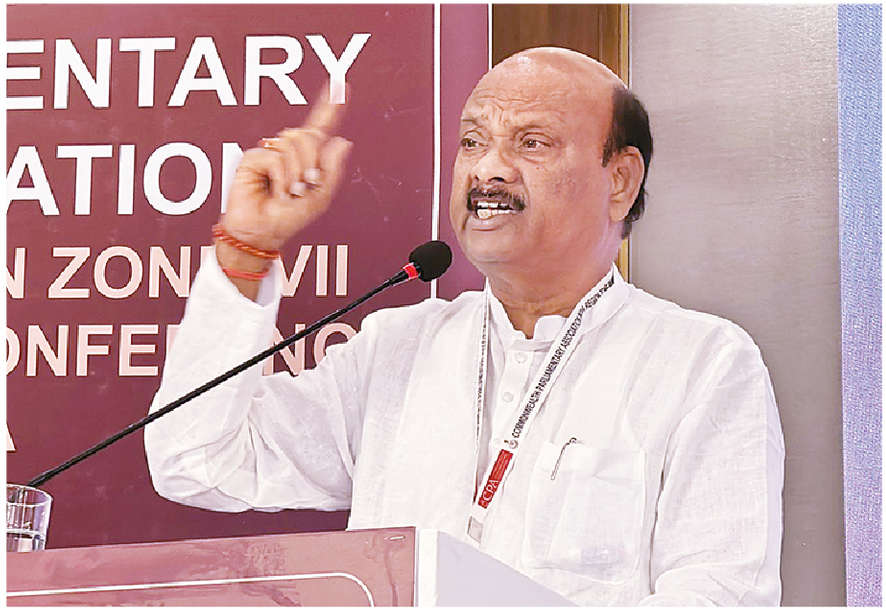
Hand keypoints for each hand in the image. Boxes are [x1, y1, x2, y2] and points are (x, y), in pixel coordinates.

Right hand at [221, 92, 352, 251]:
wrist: (262, 232)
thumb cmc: (287, 217)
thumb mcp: (319, 198)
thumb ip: (332, 170)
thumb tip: (342, 141)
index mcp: (307, 157)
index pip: (320, 128)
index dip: (331, 107)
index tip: (342, 85)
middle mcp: (288, 150)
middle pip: (308, 136)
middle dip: (311, 163)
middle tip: (303, 188)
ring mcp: (270, 151)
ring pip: (293, 145)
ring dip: (296, 175)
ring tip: (287, 193)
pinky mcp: (253, 158)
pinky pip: (275, 158)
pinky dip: (280, 179)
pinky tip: (274, 192)